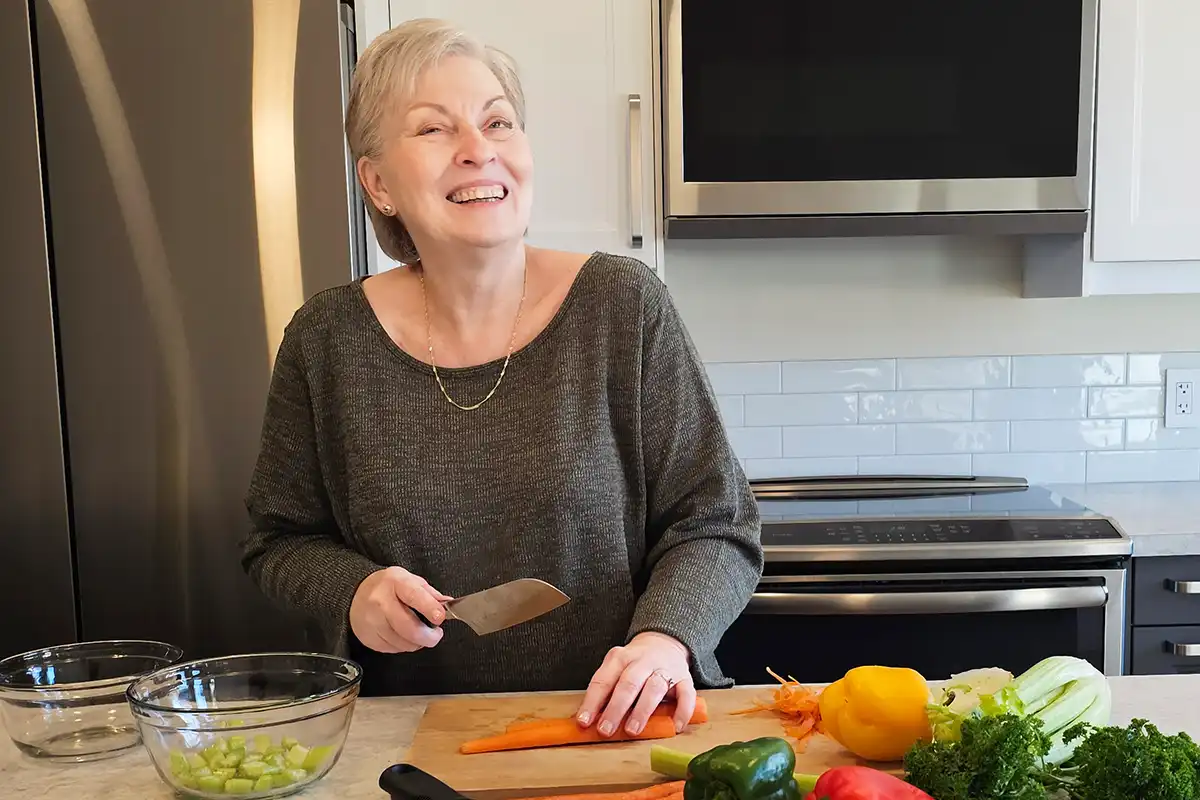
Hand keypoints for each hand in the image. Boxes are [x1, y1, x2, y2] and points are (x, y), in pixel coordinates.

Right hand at [349, 566, 451, 652]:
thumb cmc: (388, 587)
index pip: (413, 596)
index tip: (440, 618)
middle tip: (436, 635)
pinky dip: (403, 646)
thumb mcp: (409, 580)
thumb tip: (447, 604)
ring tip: (420, 634)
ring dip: (417, 643)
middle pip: (408, 627)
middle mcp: (380, 601)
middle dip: (429, 637)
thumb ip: (429, 593)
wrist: (356, 593)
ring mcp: (372, 621)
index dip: (429, 608)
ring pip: (402, 642)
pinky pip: (393, 649)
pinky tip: (403, 636)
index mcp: (395, 582)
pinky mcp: (368, 637)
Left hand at [575, 632, 694, 736]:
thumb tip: (590, 720)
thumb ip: (607, 691)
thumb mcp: (617, 668)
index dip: (592, 701)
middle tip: (605, 730)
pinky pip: (686, 694)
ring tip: (632, 730)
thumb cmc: (634, 664)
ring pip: (654, 687)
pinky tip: (675, 727)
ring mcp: (665, 668)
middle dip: (616, 708)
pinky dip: (682, 711)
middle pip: (628, 683)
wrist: (664, 643)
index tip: (584, 722)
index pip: (603, 679)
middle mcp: (642, 661)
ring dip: (642, 710)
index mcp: (620, 658)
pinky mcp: (685, 678)